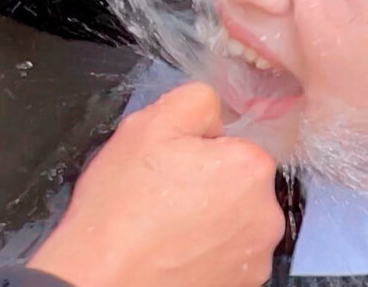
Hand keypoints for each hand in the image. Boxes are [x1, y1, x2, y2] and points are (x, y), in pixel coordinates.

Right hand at [27, 82, 284, 286]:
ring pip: (233, 223)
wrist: (101, 283)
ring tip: (163, 230)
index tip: (170, 168)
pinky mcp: (242, 286)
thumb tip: (213, 110)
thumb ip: (194, 100)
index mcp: (250, 168)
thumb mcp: (148, 126)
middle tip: (162, 198)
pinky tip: (171, 254)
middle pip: (239, 185)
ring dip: (207, 223)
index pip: (233, 144)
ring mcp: (256, 257)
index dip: (198, 152)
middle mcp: (266, 215)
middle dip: (207, 186)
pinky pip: (227, 257)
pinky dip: (205, 255)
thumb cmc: (121, 211)